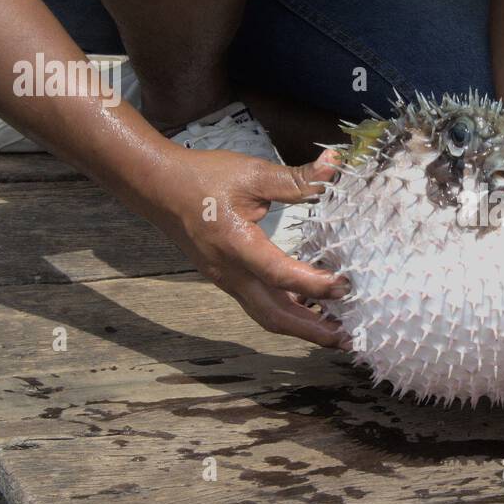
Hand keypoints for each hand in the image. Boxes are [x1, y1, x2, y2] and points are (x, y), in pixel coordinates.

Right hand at [140, 144, 350, 347]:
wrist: (158, 187)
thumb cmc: (203, 178)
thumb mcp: (252, 173)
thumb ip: (295, 179)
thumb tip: (334, 166)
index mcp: (236, 245)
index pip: (279, 275)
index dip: (313, 285)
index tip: (344, 286)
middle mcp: (230, 271)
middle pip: (273, 315)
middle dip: (310, 330)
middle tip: (346, 338)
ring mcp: (226, 279)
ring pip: (265, 315)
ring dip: (300, 327)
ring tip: (333, 332)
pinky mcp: (227, 278)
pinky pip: (258, 304)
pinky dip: (285, 312)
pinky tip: (308, 308)